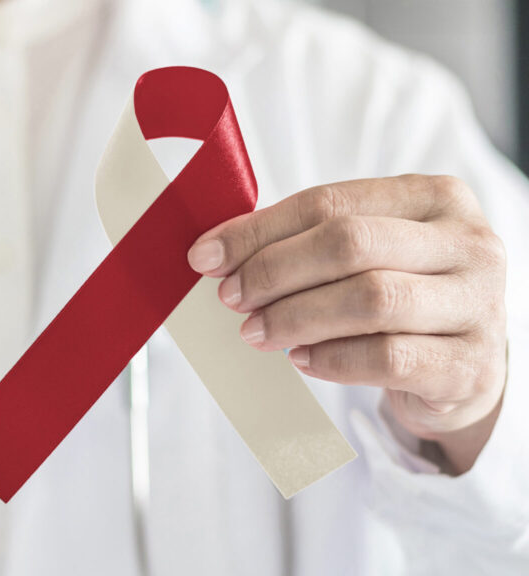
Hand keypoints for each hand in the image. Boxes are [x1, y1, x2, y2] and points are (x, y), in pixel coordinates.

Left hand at [187, 175, 506, 473]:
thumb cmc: (401, 296)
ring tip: (255, 332)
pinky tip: (301, 360)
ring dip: (296, 317)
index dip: (259, 230)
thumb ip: (305, 241)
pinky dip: (332, 359)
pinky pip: (388, 358)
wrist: (464, 368)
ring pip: (371, 300)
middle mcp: (468, 243)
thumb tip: (218, 251)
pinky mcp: (470, 366)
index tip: (206, 256)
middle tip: (231, 297)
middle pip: (350, 244)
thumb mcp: (367, 254)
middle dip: (275, 271)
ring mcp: (478, 305)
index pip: (330, 203)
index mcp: (435, 197)